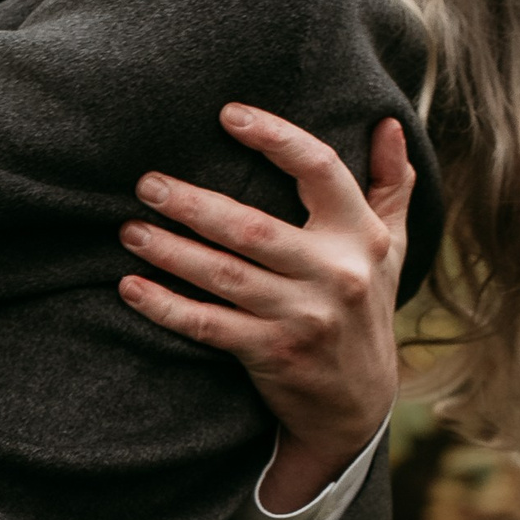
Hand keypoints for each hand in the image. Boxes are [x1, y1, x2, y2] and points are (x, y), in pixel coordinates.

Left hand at [116, 108, 413, 511]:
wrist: (358, 404)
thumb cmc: (364, 307)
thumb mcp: (390, 248)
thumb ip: (390, 185)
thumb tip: (386, 123)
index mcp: (361, 235)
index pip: (320, 169)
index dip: (275, 138)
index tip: (228, 114)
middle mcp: (335, 273)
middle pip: (253, 227)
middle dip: (193, 203)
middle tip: (147, 183)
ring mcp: (302, 316)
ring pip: (223, 275)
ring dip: (169, 251)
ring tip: (129, 229)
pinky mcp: (271, 353)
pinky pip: (207, 325)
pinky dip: (165, 307)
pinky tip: (130, 287)